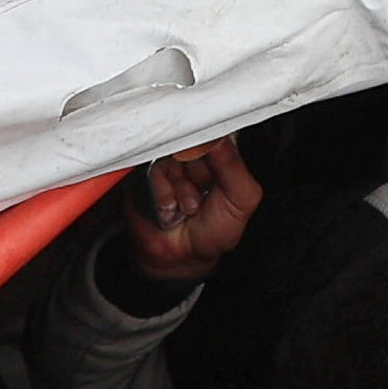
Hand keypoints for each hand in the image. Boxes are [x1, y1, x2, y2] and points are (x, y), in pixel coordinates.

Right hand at [125, 138, 261, 285]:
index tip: (214, 161)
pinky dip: (164, 196)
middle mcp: (195, 154)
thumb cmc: (214, 230)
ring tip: (187, 208)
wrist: (180, 257)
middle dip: (200, 174)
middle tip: (204, 194)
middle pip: (194, 142)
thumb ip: (233, 165)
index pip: (218, 130)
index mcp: (222, 155)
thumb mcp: (241, 200)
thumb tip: (219, 136)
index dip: (215, 145)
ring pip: (173, 158)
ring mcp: (169, 162)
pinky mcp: (146, 173)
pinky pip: (154, 173)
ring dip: (182, 190)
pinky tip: (171, 209)